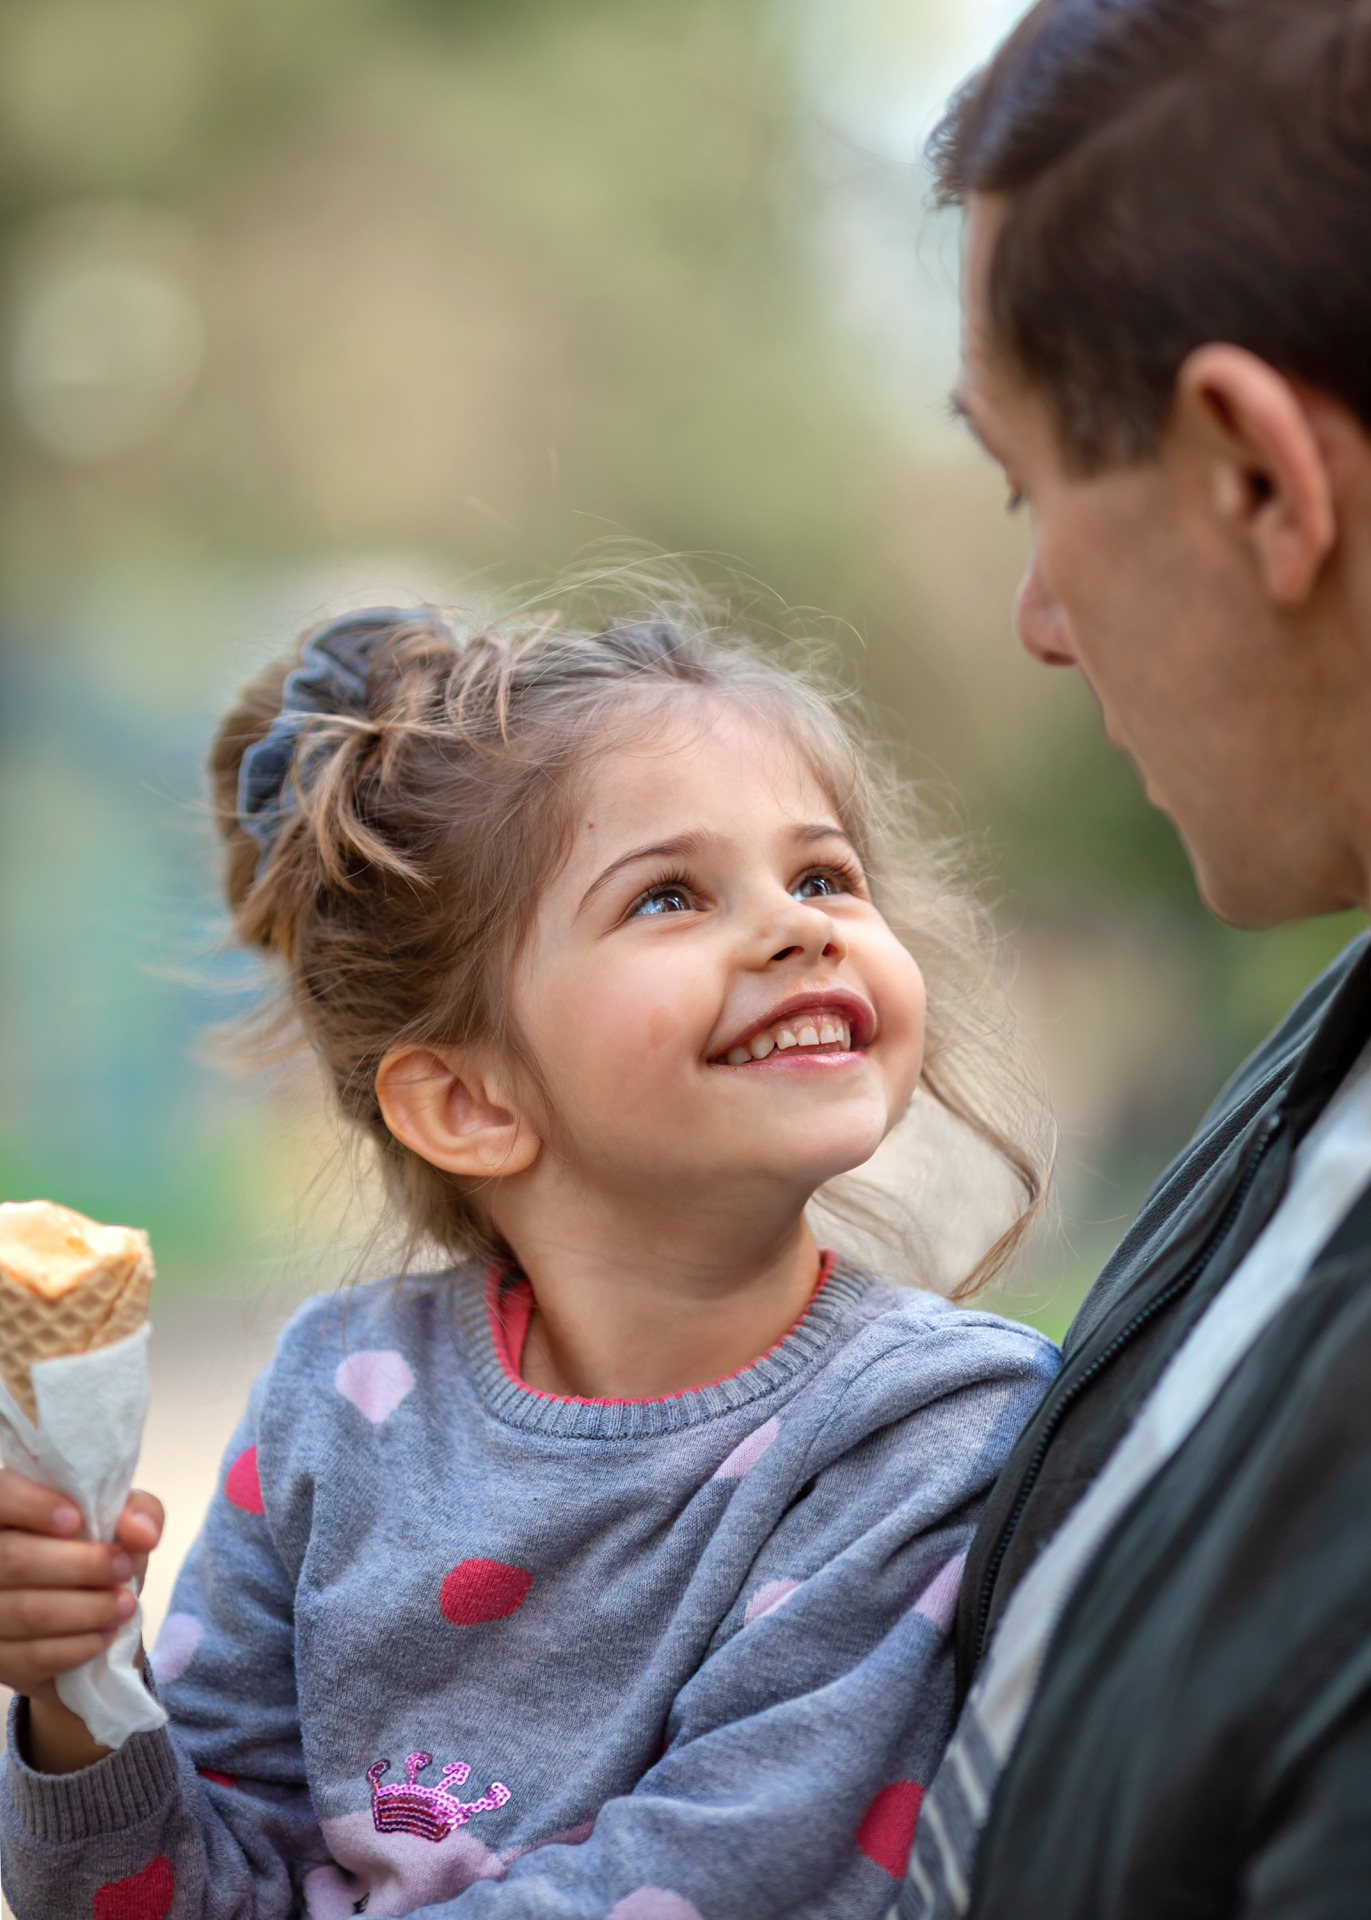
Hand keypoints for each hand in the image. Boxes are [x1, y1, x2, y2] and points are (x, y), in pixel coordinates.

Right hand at [0, 1469, 163, 1772]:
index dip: (31, 1505)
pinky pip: (31, 1656)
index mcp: (6, 1513)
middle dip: (82, 1566)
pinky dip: (76, 1646)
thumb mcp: (123, 1522)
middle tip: (123, 1569)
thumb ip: (138, 1511)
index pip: (1, 1496)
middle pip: (15, 1560)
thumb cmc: (97, 1554)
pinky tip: (104, 1636)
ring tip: (125, 1606)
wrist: (89, 1614)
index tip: (75, 1519)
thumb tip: (141, 1532)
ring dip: (88, 1610)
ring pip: (28, 1611)